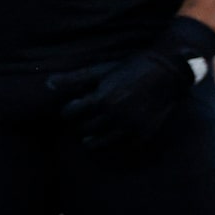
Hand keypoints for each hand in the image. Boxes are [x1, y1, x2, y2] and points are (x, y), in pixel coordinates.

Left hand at [49, 18, 214, 153]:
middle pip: (85, 128)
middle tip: (80, 122)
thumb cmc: (129, 68)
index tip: (69, 110)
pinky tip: (109, 137)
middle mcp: (114, 116)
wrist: (166, 73)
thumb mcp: (100, 70)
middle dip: (80, 124)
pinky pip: (121, 145)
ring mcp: (129, 127)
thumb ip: (73, 79)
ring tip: (88, 139)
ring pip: (101, 142)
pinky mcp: (142, 134)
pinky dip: (112, 143)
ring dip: (92, 140)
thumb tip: (47, 84)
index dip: (68, 110)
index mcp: (101, 99)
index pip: (71, 113)